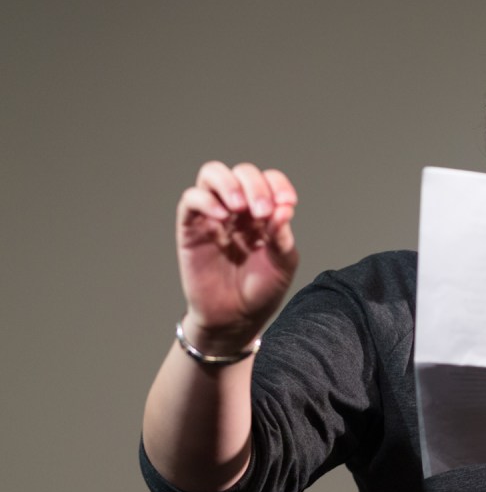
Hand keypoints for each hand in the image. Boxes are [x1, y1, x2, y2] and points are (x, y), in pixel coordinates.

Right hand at [176, 161, 298, 350]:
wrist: (236, 318)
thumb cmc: (261, 290)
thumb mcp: (282, 264)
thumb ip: (282, 236)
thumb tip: (284, 209)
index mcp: (264, 213)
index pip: (269, 180)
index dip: (278, 185)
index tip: (288, 204)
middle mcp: (239, 209)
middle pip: (242, 172)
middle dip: (255, 185)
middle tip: (263, 211)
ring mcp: (214, 216)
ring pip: (212, 174)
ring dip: (228, 183)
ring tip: (239, 206)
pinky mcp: (191, 228)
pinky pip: (191, 200)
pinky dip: (205, 200)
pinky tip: (222, 217)